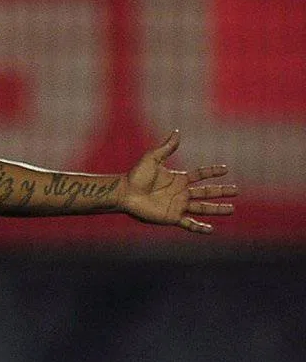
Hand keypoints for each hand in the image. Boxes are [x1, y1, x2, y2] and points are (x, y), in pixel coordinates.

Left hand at [121, 130, 237, 233]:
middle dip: (221, 191)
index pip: (200, 175)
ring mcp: (178, 206)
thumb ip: (167, 147)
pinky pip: (189, 224)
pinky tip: (210, 230)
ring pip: (202, 208)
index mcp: (178, 179)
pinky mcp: (172, 217)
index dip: (212, 172)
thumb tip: (177, 131)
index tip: (225, 169)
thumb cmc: (136, 175)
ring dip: (217, 209)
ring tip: (231, 210)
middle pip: (206, 192)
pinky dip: (200, 227)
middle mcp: (181, 193)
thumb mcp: (153, 158)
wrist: (125, 192)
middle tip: (236, 191)